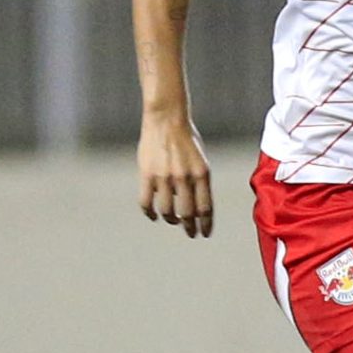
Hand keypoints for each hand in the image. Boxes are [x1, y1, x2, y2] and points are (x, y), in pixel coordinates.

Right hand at [138, 117, 215, 237]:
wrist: (166, 118)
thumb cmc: (186, 138)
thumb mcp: (200, 159)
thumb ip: (199, 182)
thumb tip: (195, 205)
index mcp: (202, 174)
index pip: (206, 208)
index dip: (205, 225)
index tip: (204, 234)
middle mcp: (185, 178)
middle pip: (188, 214)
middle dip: (189, 227)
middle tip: (190, 233)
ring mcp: (165, 177)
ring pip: (167, 211)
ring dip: (170, 220)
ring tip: (171, 220)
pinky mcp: (147, 174)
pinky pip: (147, 203)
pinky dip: (150, 213)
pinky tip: (153, 215)